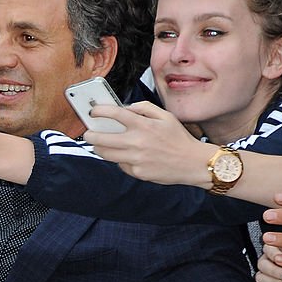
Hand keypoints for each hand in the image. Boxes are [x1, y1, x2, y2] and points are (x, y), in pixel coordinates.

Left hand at [85, 101, 213, 186]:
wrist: (192, 163)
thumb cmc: (179, 138)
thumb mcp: (166, 116)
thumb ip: (144, 108)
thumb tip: (126, 108)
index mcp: (143, 125)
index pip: (113, 114)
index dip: (99, 111)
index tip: (93, 112)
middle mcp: (136, 142)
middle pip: (100, 138)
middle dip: (89, 134)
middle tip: (88, 132)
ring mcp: (135, 159)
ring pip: (105, 154)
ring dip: (99, 148)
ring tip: (100, 144)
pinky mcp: (137, 173)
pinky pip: (121, 165)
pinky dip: (120, 160)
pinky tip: (125, 156)